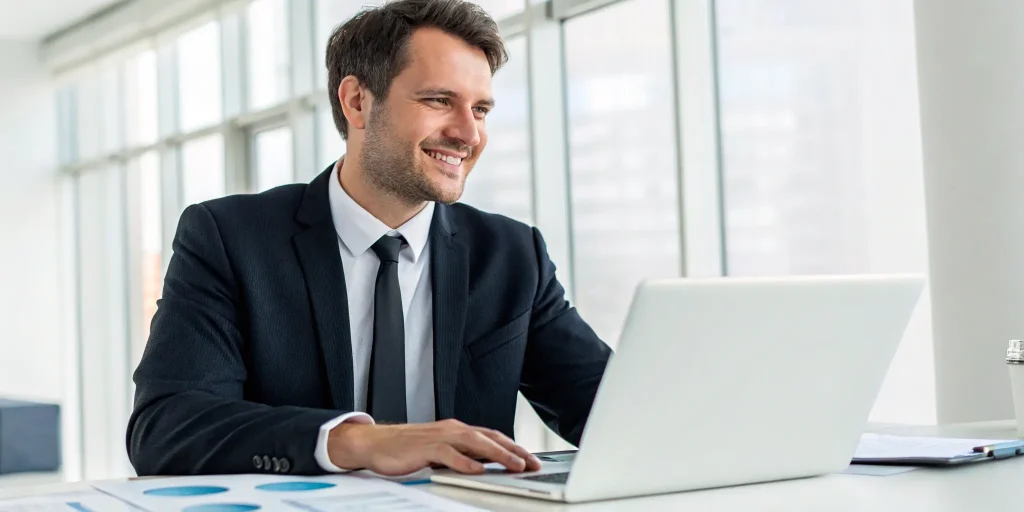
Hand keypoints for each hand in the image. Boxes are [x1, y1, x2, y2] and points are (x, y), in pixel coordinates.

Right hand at [327, 419, 542, 474]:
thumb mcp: (440, 451)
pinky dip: (465, 462)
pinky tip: (478, 470)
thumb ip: (461, 455)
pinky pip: (449, 454)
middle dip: (514, 451)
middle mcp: (452, 430)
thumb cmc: (406, 449)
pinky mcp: (425, 447)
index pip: (492, 436)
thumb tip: (486, 466)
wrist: (374, 443)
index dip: (513, 447)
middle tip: (532, 464)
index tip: (531, 459)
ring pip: (475, 442)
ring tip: (515, 466)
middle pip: (490, 437)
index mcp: (457, 430)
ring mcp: (439, 437)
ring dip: (498, 454)